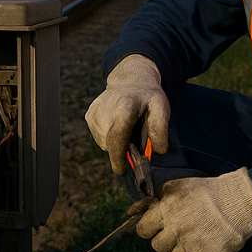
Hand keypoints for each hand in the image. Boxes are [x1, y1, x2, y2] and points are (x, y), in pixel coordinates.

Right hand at [85, 54, 169, 175]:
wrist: (131, 80)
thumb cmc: (148, 97)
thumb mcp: (162, 107)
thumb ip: (161, 129)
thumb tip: (158, 151)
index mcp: (123, 107)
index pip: (117, 138)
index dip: (118, 158)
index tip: (122, 171)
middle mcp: (104, 110)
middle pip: (111, 143)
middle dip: (123, 151)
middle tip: (136, 141)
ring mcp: (94, 113)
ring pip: (105, 142)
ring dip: (117, 142)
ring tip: (128, 127)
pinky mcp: (89, 116)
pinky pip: (100, 137)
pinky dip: (110, 136)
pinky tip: (117, 123)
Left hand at [135, 168, 251, 251]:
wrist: (240, 202)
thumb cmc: (207, 191)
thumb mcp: (179, 186)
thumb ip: (159, 198)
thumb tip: (141, 208)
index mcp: (167, 212)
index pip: (143, 230)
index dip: (149, 228)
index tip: (156, 226)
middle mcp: (176, 231)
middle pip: (158, 247)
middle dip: (165, 239)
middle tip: (178, 231)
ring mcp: (192, 247)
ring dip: (183, 248)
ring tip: (197, 234)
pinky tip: (209, 240)